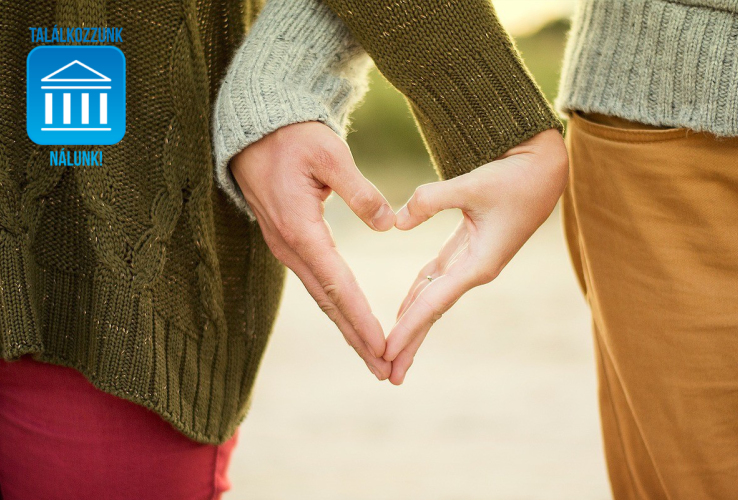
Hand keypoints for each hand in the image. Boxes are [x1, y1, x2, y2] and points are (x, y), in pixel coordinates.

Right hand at [230, 122, 395, 379]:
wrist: (254, 131)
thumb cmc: (293, 138)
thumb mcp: (329, 154)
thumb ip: (359, 191)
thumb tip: (388, 224)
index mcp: (301, 229)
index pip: (338, 284)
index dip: (361, 318)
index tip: (383, 346)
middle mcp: (290, 247)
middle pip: (329, 303)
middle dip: (357, 338)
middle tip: (384, 370)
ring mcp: (286, 247)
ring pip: (321, 297)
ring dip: (347, 328)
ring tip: (373, 356)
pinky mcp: (289, 242)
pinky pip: (316, 282)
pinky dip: (336, 306)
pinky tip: (350, 320)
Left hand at [384, 129, 568, 384]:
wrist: (544, 168)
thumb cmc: (515, 177)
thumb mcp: (473, 184)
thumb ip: (431, 200)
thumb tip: (396, 223)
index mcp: (479, 264)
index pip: (434, 303)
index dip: (408, 328)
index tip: (386, 352)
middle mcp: (475, 270)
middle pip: (433, 312)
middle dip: (410, 342)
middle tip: (387, 374)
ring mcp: (472, 262)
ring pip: (433, 298)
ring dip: (412, 324)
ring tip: (392, 351)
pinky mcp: (468, 249)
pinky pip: (437, 279)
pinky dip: (418, 295)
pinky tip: (404, 310)